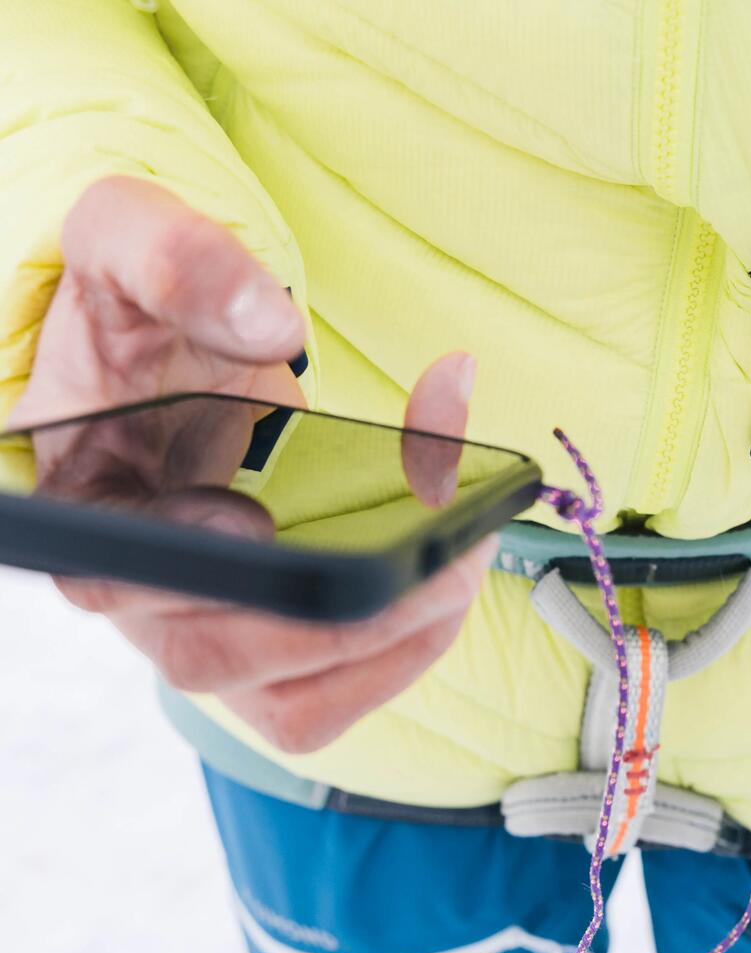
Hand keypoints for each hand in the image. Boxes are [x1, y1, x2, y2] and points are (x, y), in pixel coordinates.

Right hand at [15, 177, 495, 752]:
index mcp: (85, 506)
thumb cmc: (141, 320)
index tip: (268, 517)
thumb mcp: (129, 239)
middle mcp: (135, 597)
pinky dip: (395, 665)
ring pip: (285, 705)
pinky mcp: (258, 659)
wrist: (174, 368)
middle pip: (218, 657)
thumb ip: (177, 262)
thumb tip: (271, 330)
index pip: (113, 574)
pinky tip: (439, 598)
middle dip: (347, 613)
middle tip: (443, 550)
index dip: (202, 569)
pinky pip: (321, 709)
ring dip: (389, 646)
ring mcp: (198, 638)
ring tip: (459, 567)